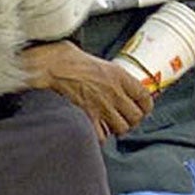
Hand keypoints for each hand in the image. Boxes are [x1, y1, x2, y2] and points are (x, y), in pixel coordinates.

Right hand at [19, 40, 155, 141]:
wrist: (49, 66)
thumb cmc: (67, 58)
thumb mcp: (97, 60)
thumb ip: (111, 75)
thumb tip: (114, 84)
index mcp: (119, 76)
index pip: (145, 97)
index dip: (145, 106)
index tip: (142, 108)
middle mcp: (115, 93)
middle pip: (136, 117)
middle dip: (131, 119)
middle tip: (123, 118)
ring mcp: (103, 107)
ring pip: (122, 128)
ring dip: (116, 128)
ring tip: (109, 124)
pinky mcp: (88, 118)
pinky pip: (102, 136)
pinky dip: (100, 135)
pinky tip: (94, 128)